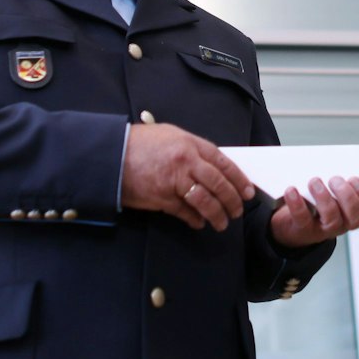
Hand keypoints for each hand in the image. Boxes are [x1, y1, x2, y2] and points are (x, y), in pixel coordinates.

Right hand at [123, 123, 256, 230]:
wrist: (111, 155)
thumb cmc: (139, 143)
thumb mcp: (170, 135)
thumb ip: (192, 149)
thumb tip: (210, 166)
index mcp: (190, 144)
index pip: (223, 162)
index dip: (238, 178)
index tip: (247, 191)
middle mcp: (186, 161)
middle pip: (218, 184)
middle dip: (232, 200)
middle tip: (237, 210)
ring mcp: (174, 181)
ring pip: (205, 201)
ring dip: (217, 214)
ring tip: (222, 223)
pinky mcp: (162, 198)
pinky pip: (185, 212)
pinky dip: (194, 219)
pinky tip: (199, 223)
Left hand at [270, 176, 358, 249]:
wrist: (292, 221)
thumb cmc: (316, 198)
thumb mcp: (331, 188)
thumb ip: (339, 177)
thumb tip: (338, 158)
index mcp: (354, 211)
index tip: (354, 178)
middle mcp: (343, 223)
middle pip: (355, 217)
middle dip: (348, 197)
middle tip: (335, 179)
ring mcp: (325, 229)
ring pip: (333, 220)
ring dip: (324, 198)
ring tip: (315, 181)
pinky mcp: (304, 230)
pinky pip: (303, 220)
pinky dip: (297, 204)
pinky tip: (292, 189)